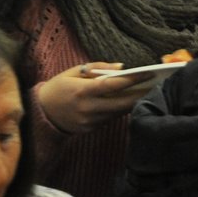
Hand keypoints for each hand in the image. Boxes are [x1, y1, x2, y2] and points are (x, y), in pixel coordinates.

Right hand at [36, 63, 152, 134]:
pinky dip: (120, 109)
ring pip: (119, 112)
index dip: (133, 79)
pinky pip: (110, 118)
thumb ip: (96, 67)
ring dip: (133, 102)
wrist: (40, 113)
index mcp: (82, 91)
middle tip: (157, 85)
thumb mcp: (72, 72)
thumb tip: (121, 67)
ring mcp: (90, 120)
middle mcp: (88, 107)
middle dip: (141, 93)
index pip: (114, 85)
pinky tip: (128, 102)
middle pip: (122, 102)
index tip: (149, 73)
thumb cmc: (57, 88)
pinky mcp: (90, 128)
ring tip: (148, 92)